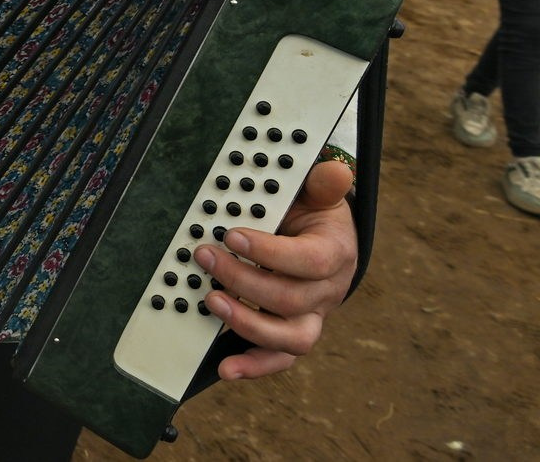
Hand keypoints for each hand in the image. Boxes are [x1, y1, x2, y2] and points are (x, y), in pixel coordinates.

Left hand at [195, 159, 355, 379]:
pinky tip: (226, 368)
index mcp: (335, 253)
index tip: (232, 234)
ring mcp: (311, 317)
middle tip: (205, 256)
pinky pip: (279, 358)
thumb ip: (322, 183)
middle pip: (290, 299)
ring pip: (290, 337)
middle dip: (243, 280)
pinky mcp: (292, 333)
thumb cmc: (313, 215)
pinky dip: (254, 367)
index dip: (271, 252)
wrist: (322, 241)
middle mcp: (327, 292)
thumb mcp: (317, 194)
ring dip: (246, 323)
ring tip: (211, 301)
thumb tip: (335, 170)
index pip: (311, 261)